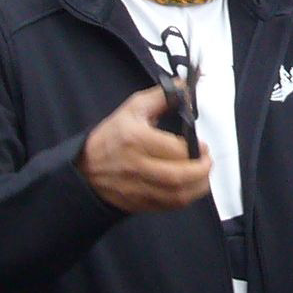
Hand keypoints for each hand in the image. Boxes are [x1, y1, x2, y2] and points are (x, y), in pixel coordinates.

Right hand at [76, 87, 213, 214]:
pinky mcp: (139, 202)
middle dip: (201, 171)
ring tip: (202, 174)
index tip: (202, 145)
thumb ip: (162, 96)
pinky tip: (189, 187)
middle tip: (206, 161)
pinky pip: (169, 206)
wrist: (86, 167)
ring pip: (177, 195)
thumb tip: (184, 86)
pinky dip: (185, 198)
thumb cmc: (111, 137)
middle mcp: (136, 165)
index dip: (195, 149)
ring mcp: (137, 187)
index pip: (175, 149)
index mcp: (136, 139)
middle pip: (178, 176)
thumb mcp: (133, 109)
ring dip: (198, 186)